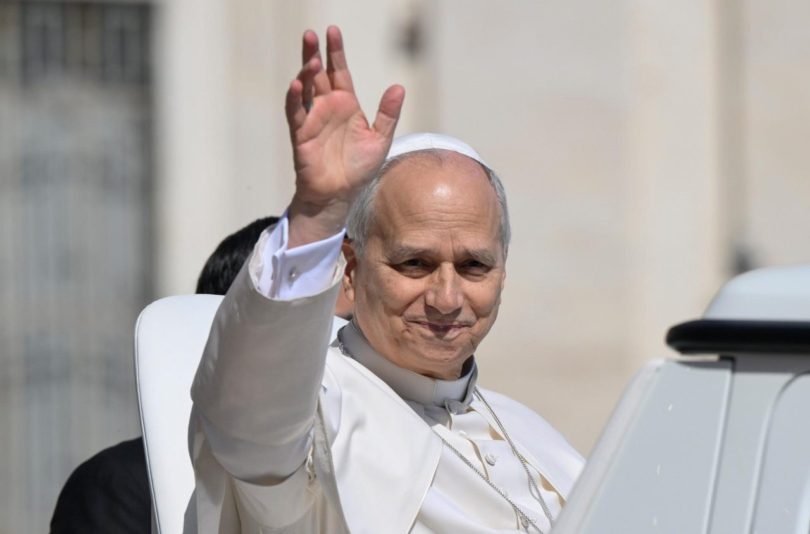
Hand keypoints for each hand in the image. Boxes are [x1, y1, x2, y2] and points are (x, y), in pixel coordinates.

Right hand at [285, 26, 404, 246]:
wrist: (341, 195)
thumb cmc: (359, 169)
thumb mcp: (380, 139)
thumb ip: (388, 114)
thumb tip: (399, 86)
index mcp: (346, 104)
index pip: (339, 71)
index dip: (335, 52)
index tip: (332, 31)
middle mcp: (326, 107)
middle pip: (318, 74)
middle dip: (313, 53)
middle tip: (310, 34)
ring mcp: (312, 119)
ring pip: (305, 89)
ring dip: (304, 73)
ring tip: (309, 59)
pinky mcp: (301, 134)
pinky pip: (295, 113)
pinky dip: (294, 98)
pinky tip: (297, 85)